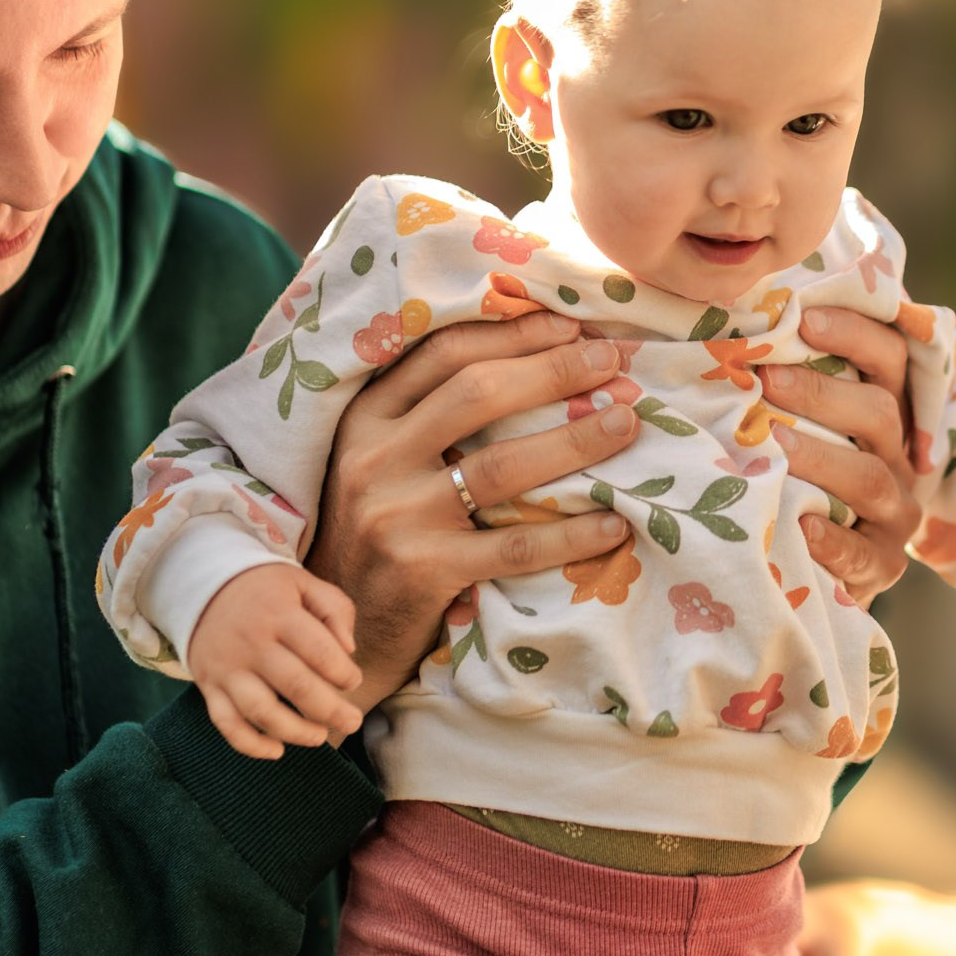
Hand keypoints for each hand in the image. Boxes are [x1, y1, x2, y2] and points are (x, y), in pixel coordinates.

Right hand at [191, 563, 365, 758]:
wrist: (200, 586)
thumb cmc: (266, 590)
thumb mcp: (303, 583)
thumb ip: (335, 609)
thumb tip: (350, 650)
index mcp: (279, 614)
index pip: (319, 651)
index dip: (343, 673)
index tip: (353, 680)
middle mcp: (251, 643)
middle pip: (296, 686)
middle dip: (331, 710)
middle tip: (353, 722)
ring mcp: (227, 668)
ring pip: (261, 711)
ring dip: (295, 731)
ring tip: (321, 737)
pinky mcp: (209, 686)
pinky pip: (226, 723)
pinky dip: (250, 744)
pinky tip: (277, 751)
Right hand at [306, 313, 635, 712]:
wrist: (329, 629)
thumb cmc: (373, 534)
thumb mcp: (378, 463)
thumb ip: (426, 418)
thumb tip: (532, 364)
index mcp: (365, 420)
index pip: (443, 355)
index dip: (512, 335)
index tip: (570, 325)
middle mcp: (374, 459)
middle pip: (477, 394)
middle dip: (552, 371)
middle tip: (612, 360)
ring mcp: (397, 515)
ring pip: (501, 466)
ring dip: (574, 439)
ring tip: (627, 424)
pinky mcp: (423, 570)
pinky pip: (514, 547)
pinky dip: (570, 535)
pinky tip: (614, 524)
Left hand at [760, 306, 927, 605]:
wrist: (818, 566)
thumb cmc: (794, 477)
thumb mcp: (798, 425)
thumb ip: (781, 384)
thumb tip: (729, 331)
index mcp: (884, 412)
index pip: (889, 358)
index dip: (854, 333)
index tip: (805, 318)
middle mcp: (897, 457)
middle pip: (880, 413)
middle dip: (823, 393)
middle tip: (768, 379)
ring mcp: (895, 513)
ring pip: (870, 478)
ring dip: (822, 458)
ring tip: (775, 442)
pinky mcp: (883, 564)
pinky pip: (862, 553)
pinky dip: (831, 539)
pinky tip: (799, 523)